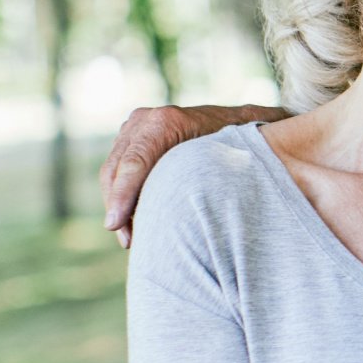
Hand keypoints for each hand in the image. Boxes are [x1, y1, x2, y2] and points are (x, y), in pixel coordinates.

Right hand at [100, 104, 285, 246]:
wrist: (236, 122)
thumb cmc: (243, 140)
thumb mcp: (241, 147)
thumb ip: (242, 157)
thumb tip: (250, 169)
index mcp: (167, 121)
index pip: (134, 162)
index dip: (123, 196)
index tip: (115, 226)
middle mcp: (144, 120)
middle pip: (116, 169)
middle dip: (117, 207)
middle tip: (128, 242)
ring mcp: (133, 127)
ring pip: (112, 172)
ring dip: (117, 205)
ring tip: (131, 239)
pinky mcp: (130, 139)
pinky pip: (116, 171)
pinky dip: (121, 196)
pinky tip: (133, 223)